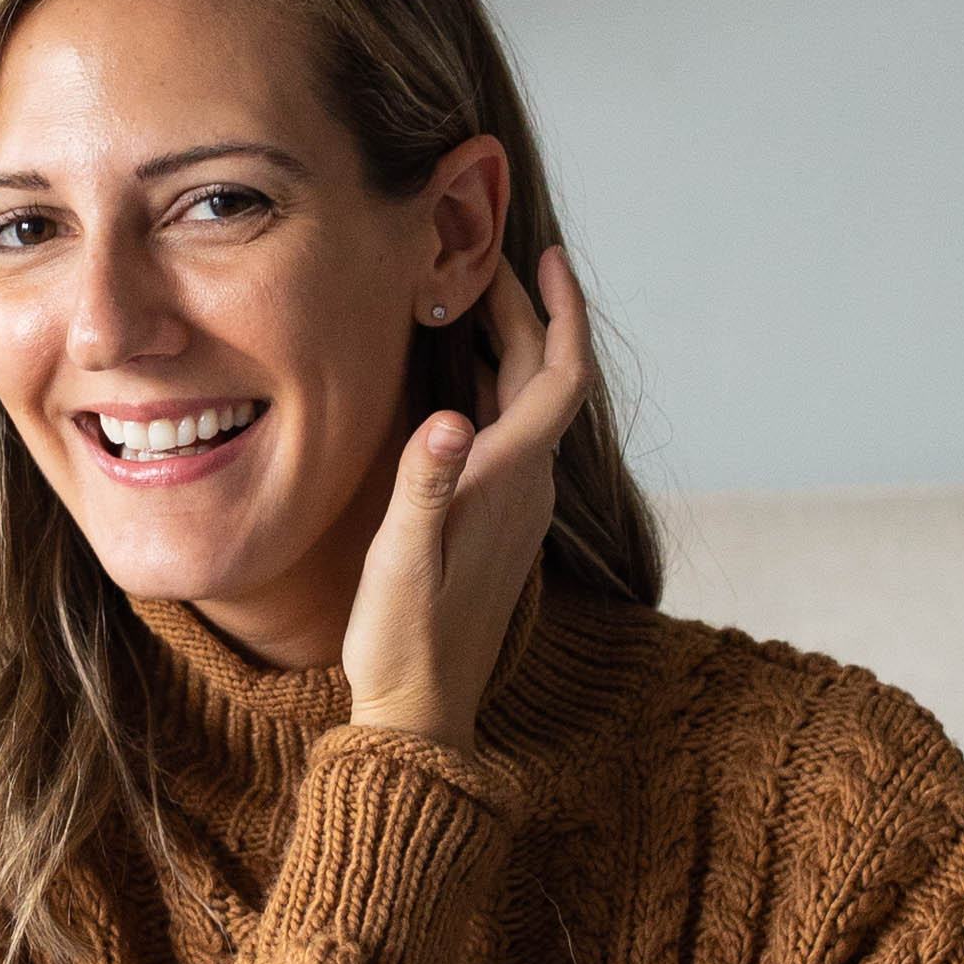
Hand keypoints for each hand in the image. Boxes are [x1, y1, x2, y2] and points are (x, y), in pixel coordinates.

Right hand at [337, 248, 592, 750]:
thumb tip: (447, 416)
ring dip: (502, 346)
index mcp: (512, 480)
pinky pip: (503, 432)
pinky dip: (483, 386)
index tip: (544, 256)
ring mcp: (514, 503)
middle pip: (540, 378)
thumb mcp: (404, 559)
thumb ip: (425, 485)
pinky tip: (449, 377)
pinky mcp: (494, 519)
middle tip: (481, 256)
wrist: (421, 707)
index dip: (558, 311)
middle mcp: (526, 486)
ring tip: (462, 297)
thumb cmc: (405, 636)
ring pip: (522, 403)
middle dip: (521, 311)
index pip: (558, 376)